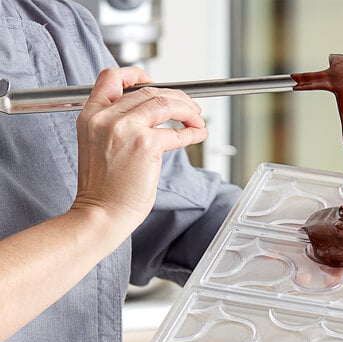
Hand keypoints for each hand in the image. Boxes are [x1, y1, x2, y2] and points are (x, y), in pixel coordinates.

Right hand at [73, 67, 206, 238]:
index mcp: (91, 116)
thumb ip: (117, 127)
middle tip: (189, 108)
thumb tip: (151, 119)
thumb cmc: (104, 190)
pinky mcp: (146, 145)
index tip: (153, 81)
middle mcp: (106, 117)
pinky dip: (192, 131)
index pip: (111, 78)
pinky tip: (198, 134)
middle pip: (147, 91)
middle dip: (175, 97)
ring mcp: (126, 129)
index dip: (137, 75)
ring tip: (197, 119)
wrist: (101, 213)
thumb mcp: (99, 147)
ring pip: (165, 104)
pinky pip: (176, 132)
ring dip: (187, 110)